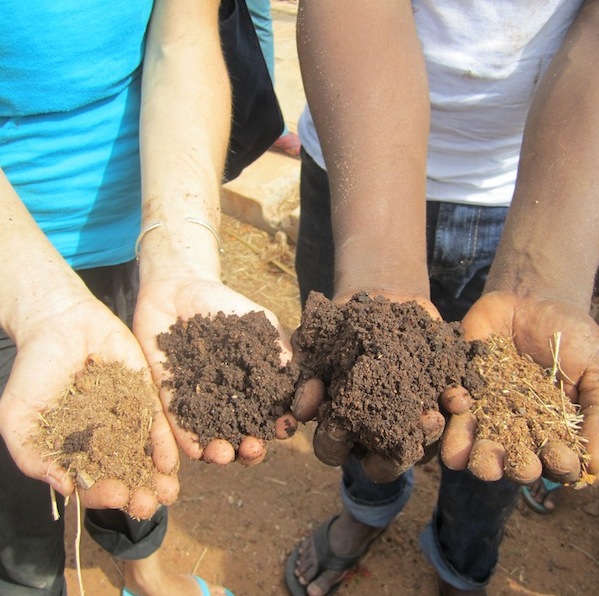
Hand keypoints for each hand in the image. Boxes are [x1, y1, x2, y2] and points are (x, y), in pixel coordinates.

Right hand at [0, 292, 179, 518]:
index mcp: (77, 450)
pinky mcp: (145, 394)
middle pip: (126, 474)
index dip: (103, 494)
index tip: (115, 496)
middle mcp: (106, 439)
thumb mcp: (18, 416)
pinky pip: (157, 421)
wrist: (59, 324)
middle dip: (139, 493)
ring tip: (168, 491)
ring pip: (145, 453)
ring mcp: (128, 417)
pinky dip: (164, 441)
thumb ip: (34, 455)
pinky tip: (172, 457)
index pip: (93, 482)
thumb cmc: (33, 371)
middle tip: (150, 504)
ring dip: (158, 475)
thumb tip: (65, 489)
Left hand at [133, 274, 296, 464]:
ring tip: (224, 454)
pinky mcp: (169, 398)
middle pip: (244, 434)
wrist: (176, 290)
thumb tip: (296, 374)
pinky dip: (187, 439)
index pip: (273, 412)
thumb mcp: (256, 320)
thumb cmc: (222, 303)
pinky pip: (177, 424)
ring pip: (213, 437)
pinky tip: (195, 450)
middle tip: (253, 448)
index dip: (281, 423)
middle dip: (251, 448)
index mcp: (255, 384)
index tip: (284, 425)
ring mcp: (200, 401)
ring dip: (221, 453)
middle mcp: (230, 399)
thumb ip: (276, 345)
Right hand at [292, 291, 446, 482]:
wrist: (381, 304)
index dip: (332, 444)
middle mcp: (376, 432)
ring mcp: (411, 422)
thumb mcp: (316, 341)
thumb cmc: (340, 327)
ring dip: (427, 436)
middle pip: (381, 466)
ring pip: (422, 448)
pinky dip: (454, 406)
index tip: (338, 428)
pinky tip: (456, 394)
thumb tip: (303, 408)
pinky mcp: (441, 403)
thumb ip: (305, 370)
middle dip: (391, 460)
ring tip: (432, 417)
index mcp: (340, 424)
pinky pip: (452, 416)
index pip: (331, 449)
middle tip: (397, 439)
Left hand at [441, 291, 598, 484]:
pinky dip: (452, 407)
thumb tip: (595, 469)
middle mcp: (516, 431)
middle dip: (514, 468)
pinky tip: (460, 400)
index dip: (558, 466)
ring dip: (476, 455)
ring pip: (475, 445)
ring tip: (482, 459)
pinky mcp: (461, 388)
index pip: (556, 463)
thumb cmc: (573, 338)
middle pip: (512, 463)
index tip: (560, 456)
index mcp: (553, 434)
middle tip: (519, 465)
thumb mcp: (596, 370)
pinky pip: (451, 406)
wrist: (534, 302)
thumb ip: (598, 412)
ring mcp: (486, 412)